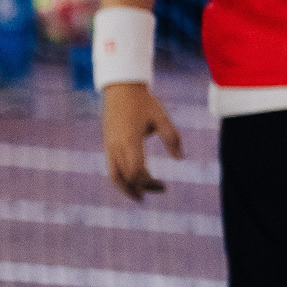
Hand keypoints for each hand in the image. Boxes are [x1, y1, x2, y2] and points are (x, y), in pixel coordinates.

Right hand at [101, 82, 183, 200]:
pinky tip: (132, 182)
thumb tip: (179, 159)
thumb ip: (173, 139)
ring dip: (126, 189)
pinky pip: (111, 167)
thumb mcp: (162, 118)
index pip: (137, 172)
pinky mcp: (107, 144)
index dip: (149, 183)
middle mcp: (116, 146)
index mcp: (129, 141)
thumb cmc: (144, 103)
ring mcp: (109, 145)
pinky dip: (121, 179)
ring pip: (113, 175)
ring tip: (139, 197)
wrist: (121, 89)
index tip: (164, 187)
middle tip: (159, 191)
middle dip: (141, 188)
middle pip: (125, 178)